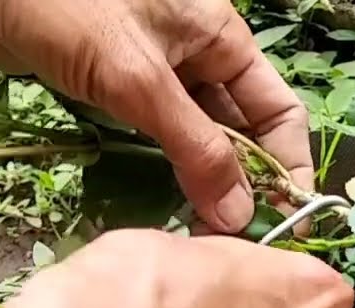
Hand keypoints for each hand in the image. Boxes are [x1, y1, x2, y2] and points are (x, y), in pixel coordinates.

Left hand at [0, 0, 312, 232]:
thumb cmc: (65, 8)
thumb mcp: (139, 80)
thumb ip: (195, 149)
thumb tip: (240, 215)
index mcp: (221, 38)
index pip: (278, 111)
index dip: (289, 165)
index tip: (287, 219)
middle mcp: (198, 56)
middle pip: (242, 130)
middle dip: (247, 181)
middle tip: (241, 237)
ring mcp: (156, 73)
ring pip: (200, 137)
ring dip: (206, 181)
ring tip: (207, 231)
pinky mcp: (117, 89)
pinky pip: (160, 137)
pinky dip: (169, 171)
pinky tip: (171, 204)